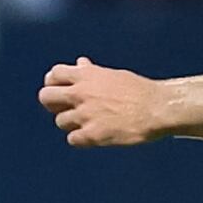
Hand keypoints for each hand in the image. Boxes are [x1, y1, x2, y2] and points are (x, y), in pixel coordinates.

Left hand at [40, 57, 168, 146]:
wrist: (156, 108)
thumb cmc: (139, 90)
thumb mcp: (113, 75)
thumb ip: (92, 72)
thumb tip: (80, 63)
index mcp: (86, 76)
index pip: (53, 74)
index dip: (54, 82)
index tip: (60, 89)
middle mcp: (81, 93)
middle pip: (46, 97)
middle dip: (53, 103)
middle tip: (65, 108)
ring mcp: (85, 115)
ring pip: (60, 121)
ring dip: (71, 123)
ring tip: (88, 123)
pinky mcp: (92, 134)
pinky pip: (72, 139)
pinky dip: (81, 138)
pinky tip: (94, 135)